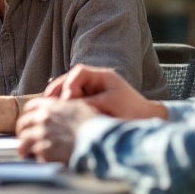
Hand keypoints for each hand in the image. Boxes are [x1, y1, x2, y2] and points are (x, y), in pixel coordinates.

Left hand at [15, 97, 99, 162]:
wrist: (97, 140)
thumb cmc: (93, 125)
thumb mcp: (79, 108)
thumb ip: (64, 107)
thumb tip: (59, 110)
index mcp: (51, 106)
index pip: (31, 107)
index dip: (28, 114)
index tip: (28, 121)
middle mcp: (42, 119)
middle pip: (23, 124)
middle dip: (22, 131)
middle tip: (23, 138)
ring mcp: (41, 134)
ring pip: (24, 140)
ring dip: (24, 147)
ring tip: (24, 152)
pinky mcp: (44, 150)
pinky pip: (35, 153)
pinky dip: (36, 157)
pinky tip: (39, 159)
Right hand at [44, 65, 166, 120]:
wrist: (146, 121)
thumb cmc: (132, 111)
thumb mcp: (110, 105)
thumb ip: (89, 103)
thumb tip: (67, 106)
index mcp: (102, 76)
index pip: (80, 72)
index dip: (70, 83)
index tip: (67, 97)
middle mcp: (93, 82)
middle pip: (69, 80)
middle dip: (58, 91)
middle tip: (49, 102)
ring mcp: (90, 92)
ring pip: (67, 91)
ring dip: (58, 99)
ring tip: (49, 109)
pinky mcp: (87, 104)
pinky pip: (70, 102)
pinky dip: (63, 107)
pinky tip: (56, 115)